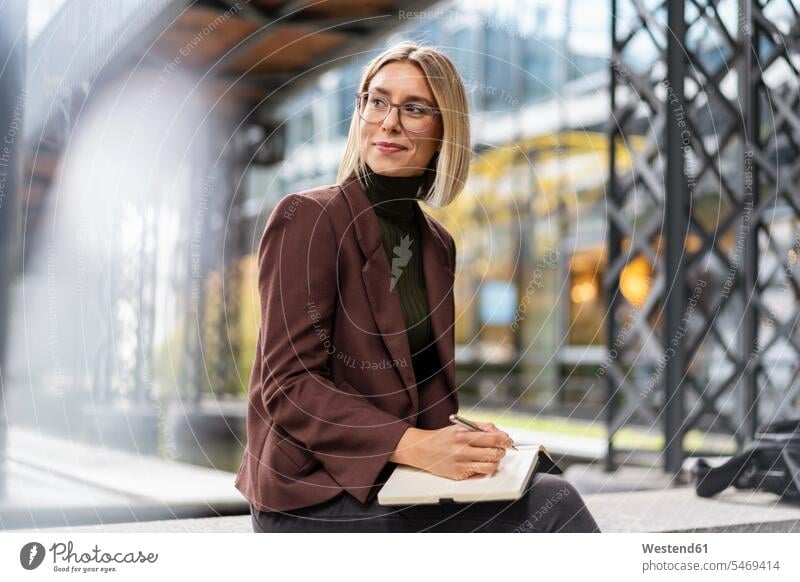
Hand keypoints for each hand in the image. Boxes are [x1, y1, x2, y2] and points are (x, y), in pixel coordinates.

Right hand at [391, 423, 513, 480]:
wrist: (421, 450)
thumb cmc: (442, 438)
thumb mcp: (460, 426)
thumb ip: (481, 427)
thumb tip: (500, 433)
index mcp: (463, 435)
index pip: (493, 438)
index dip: (505, 440)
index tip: (507, 440)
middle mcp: (462, 450)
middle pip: (494, 453)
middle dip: (501, 451)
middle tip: (500, 449)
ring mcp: (461, 464)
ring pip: (490, 467)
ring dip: (495, 462)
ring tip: (491, 457)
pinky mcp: (459, 475)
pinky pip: (480, 474)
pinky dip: (483, 468)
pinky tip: (478, 463)